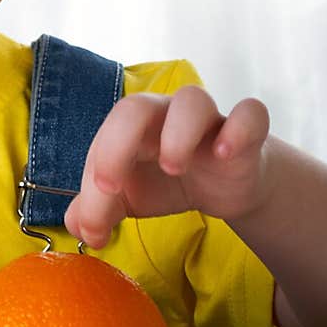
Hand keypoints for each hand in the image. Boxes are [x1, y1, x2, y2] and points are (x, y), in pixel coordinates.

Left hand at [64, 85, 271, 247]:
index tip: (93, 218)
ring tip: (173, 167)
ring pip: (193, 100)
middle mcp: (164, 115)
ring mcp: (207, 120)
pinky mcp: (247, 133)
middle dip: (117, 143)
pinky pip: (250, 113)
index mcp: (131, 129)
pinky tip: (225, 153)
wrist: (226, 185)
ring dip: (177, 131)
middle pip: (136, 107)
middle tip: (112, 187)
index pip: (104, 139)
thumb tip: (76, 226)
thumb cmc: (168, 182)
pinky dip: (239, 128)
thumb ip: (99, 211)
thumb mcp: (130, 200)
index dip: (92, 174)